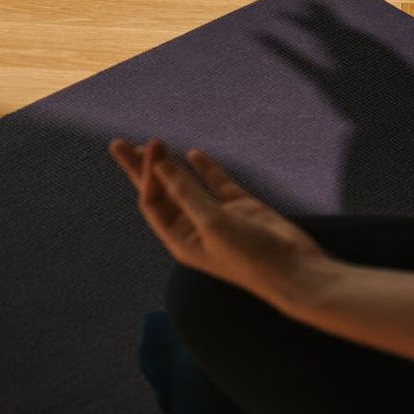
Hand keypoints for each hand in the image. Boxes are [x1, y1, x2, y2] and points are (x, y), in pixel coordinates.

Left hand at [109, 138, 325, 309]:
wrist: (295, 271)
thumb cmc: (249, 256)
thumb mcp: (212, 223)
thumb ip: (186, 192)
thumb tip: (159, 164)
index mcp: (180, 239)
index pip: (153, 200)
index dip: (150, 173)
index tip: (154, 147)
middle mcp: (193, 226)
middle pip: (159, 191)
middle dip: (140, 167)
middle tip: (118, 144)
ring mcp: (216, 215)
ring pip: (185, 183)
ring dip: (169, 164)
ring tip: (153, 142)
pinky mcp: (239, 207)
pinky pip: (216, 184)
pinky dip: (206, 168)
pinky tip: (194, 153)